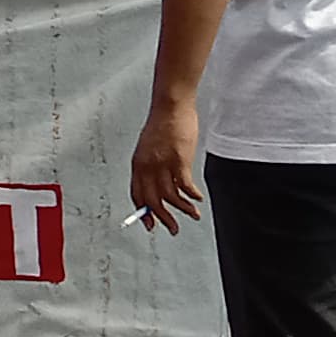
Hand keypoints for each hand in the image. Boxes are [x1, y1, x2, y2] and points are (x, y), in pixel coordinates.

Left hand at [127, 94, 201, 230]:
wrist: (170, 106)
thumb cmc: (162, 125)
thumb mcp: (149, 148)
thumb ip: (151, 166)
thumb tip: (158, 184)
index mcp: (137, 164)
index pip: (137, 195)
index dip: (143, 212)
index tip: (150, 224)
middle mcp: (147, 167)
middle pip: (152, 201)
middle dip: (163, 219)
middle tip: (173, 229)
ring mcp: (162, 164)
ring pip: (170, 197)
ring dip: (183, 210)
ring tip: (193, 215)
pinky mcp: (179, 160)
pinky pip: (185, 186)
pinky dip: (192, 196)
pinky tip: (198, 199)